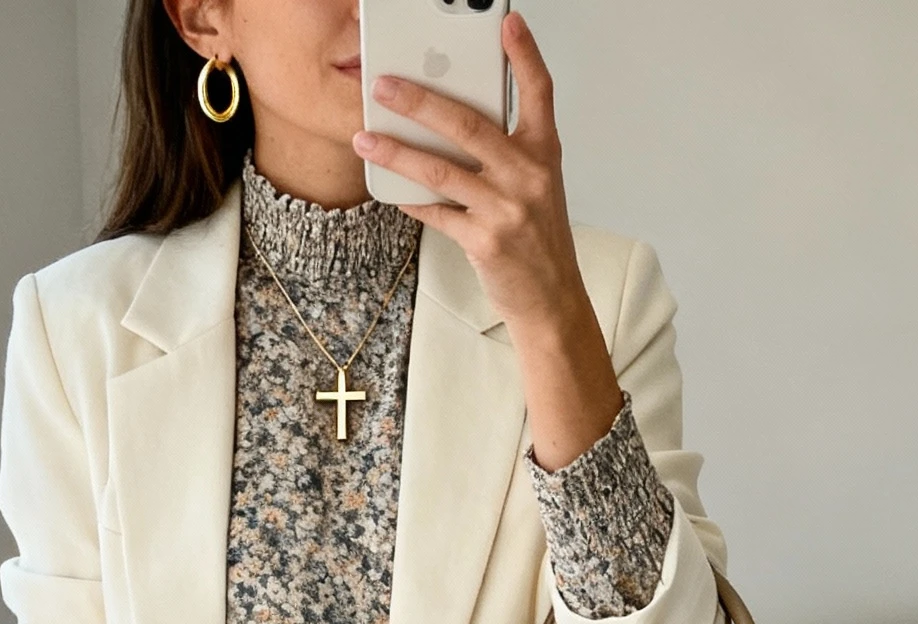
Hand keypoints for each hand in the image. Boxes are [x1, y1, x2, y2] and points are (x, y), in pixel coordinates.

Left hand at [354, 12, 622, 468]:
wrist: (551, 301)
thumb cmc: (537, 241)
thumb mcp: (535, 186)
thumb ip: (505, 152)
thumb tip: (449, 124)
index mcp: (543, 153)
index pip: (538, 91)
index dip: (523, 55)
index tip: (507, 22)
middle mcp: (528, 175)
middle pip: (468, 124)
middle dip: (421, 100)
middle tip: (385, 84)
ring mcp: (507, 209)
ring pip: (442, 169)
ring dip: (397, 152)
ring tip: (366, 139)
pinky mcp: (485, 241)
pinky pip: (437, 213)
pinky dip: (411, 200)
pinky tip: (389, 189)